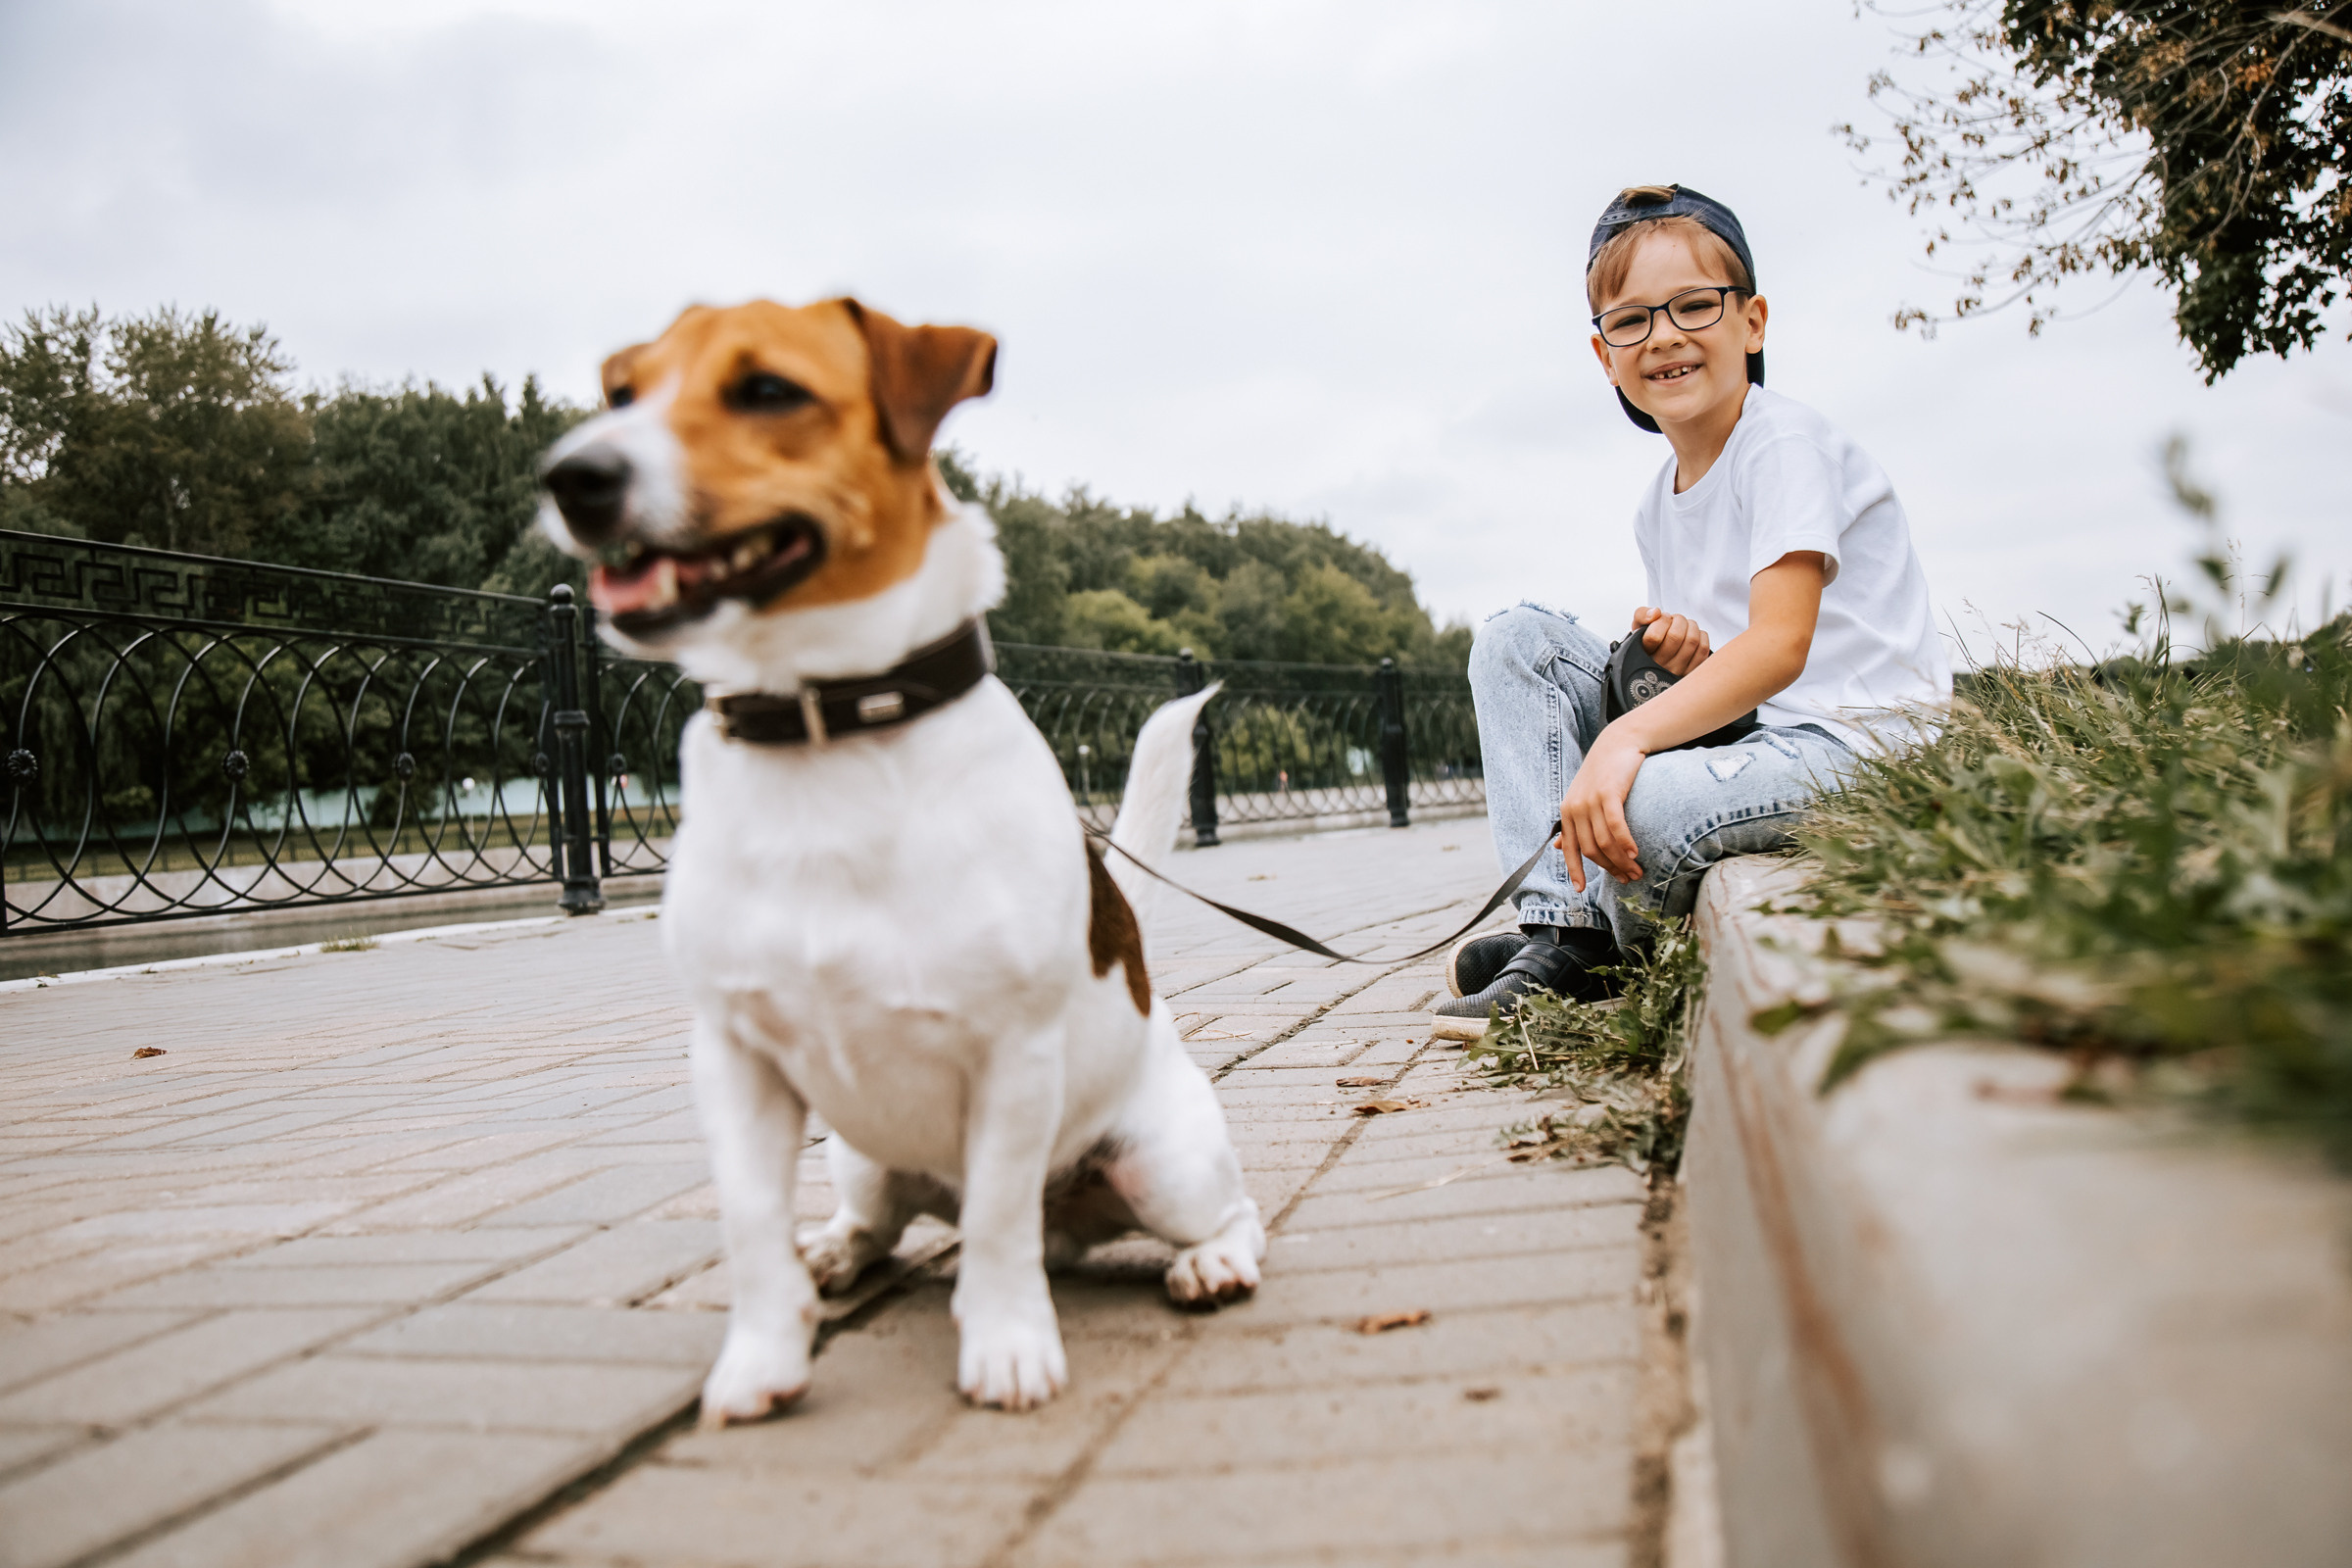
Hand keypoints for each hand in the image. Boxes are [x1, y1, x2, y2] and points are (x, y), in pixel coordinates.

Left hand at [1556, 727, 1645, 890]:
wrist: (1618, 743)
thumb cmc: (1603, 774)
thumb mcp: (1582, 798)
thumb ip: (1572, 824)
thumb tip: (1559, 847)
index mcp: (1567, 812)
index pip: (1570, 848)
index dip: (1575, 870)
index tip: (1580, 889)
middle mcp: (1575, 808)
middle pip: (1592, 850)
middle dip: (1610, 869)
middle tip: (1628, 879)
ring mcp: (1590, 801)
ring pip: (1605, 842)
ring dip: (1622, 861)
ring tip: (1637, 871)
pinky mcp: (1608, 794)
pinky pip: (1616, 826)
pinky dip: (1625, 843)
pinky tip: (1635, 853)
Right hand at [1632, 607, 1710, 676]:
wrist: (1657, 658)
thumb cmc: (1648, 639)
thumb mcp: (1638, 626)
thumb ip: (1642, 614)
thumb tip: (1656, 613)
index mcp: (1643, 654)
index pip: (1654, 636)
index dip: (1661, 621)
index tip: (1660, 619)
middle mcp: (1659, 666)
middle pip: (1676, 636)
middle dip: (1678, 620)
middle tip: (1674, 620)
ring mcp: (1677, 671)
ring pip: (1692, 640)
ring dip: (1691, 626)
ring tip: (1684, 626)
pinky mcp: (1692, 671)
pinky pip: (1703, 649)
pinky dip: (1701, 636)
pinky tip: (1692, 635)